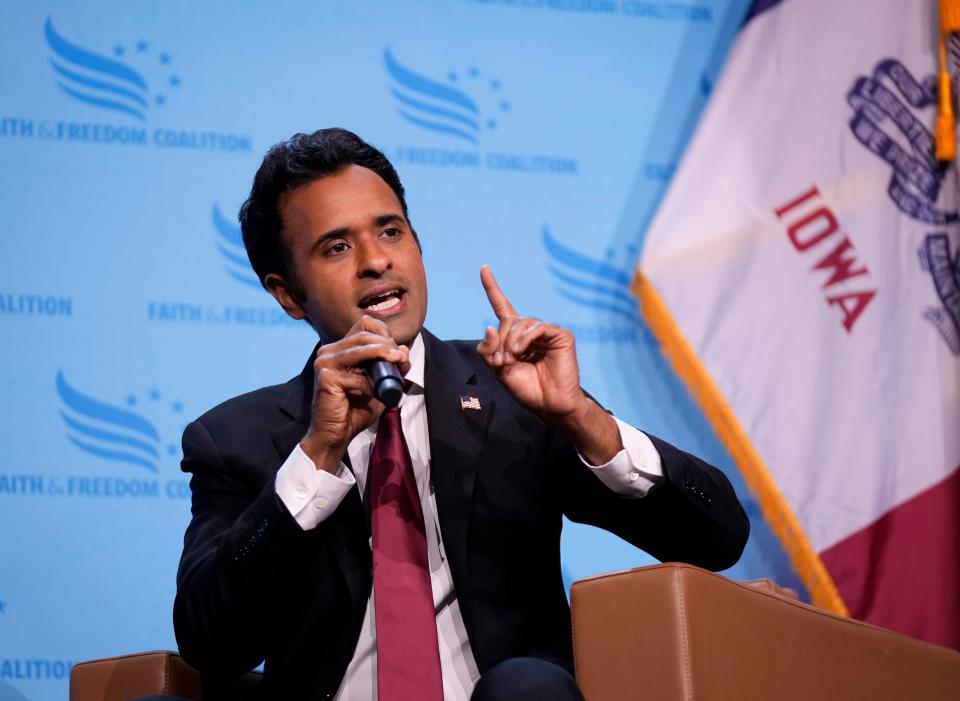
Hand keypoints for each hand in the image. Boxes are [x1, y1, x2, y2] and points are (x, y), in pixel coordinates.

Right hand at [300, 316, 409, 471]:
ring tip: (397, 363)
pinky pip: (356, 377)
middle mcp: (328, 351)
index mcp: (339, 349)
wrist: (336, 435)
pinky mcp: (326, 378)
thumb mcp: (379, 385)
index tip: (397, 349)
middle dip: (387, 344)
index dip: (383, 333)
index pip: (363, 325)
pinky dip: (371, 384)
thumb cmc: (355, 410)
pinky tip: (376, 393)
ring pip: (360, 349)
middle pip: (363, 335)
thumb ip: (391, 368)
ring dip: (382, 355)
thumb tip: (404, 351)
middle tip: (401, 357)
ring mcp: (324, 363)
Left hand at [475, 266, 621, 463]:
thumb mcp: (498, 370)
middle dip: (501, 340)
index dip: (492, 288)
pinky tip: (523, 351)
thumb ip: (489, 350)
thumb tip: (490, 326)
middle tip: (503, 361)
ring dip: (511, 341)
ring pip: (521, 322)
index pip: (502, 307)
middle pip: (508, 320)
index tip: (483, 268)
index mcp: (515, 336)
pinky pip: (538, 327)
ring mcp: (547, 332)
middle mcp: (531, 331)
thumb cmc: (526, 389)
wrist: (549, 404)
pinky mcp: (561, 336)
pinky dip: (526, 338)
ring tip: (513, 359)